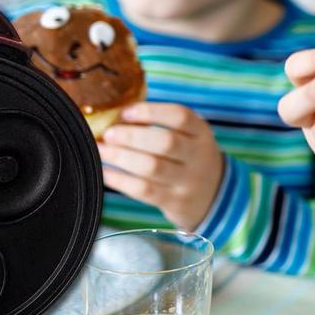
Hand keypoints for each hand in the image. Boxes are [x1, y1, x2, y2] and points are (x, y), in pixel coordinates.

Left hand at [97, 102, 222, 229]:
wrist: (212, 196)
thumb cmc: (188, 157)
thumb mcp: (189, 136)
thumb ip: (161, 124)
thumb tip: (115, 116)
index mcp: (200, 133)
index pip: (180, 117)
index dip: (151, 112)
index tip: (126, 112)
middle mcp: (198, 156)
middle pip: (165, 143)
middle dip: (131, 136)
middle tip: (109, 133)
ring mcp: (187, 181)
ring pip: (152, 168)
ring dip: (121, 157)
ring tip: (102, 150)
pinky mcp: (174, 202)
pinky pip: (144, 190)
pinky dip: (120, 180)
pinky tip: (106, 172)